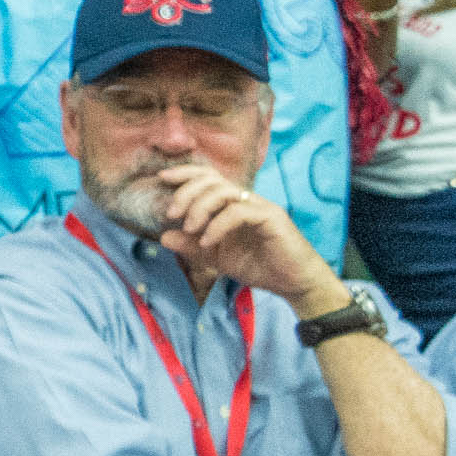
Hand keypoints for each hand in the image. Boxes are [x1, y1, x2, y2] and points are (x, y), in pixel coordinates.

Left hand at [140, 159, 338, 303]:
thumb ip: (190, 247)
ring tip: (189, 229)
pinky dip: (217, 225)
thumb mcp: (216, 257)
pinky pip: (238, 212)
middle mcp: (246, 199)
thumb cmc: (258, 266)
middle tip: (171, 214)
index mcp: (232, 203)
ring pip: (224, 192)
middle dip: (186, 192)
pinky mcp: (271, 218)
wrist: (293, 283)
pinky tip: (207, 241)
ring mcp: (260, 206)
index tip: (162, 178)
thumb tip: (163, 237)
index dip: (185, 173)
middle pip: (212, 179)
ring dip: (199, 208)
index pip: (208, 177)